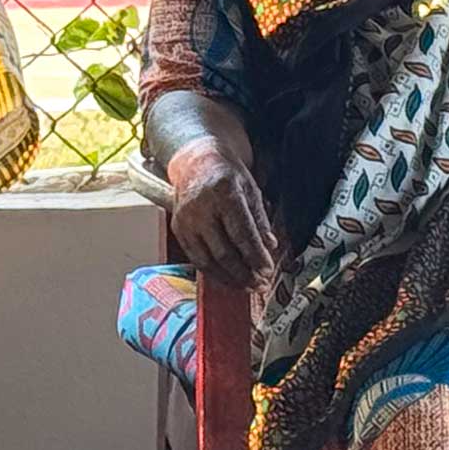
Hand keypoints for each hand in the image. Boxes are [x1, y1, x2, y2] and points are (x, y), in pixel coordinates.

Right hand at [166, 139, 277, 286]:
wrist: (196, 162)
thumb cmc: (226, 174)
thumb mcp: (251, 189)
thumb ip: (260, 219)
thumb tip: (270, 247)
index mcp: (223, 193)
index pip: (242, 233)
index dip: (256, 256)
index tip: (268, 271)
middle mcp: (200, 208)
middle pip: (223, 252)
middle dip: (245, 273)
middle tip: (261, 284)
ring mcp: (186, 221)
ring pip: (208, 261)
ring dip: (230, 279)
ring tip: (248, 287)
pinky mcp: (178, 230)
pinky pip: (196, 259)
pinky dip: (214, 273)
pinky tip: (229, 279)